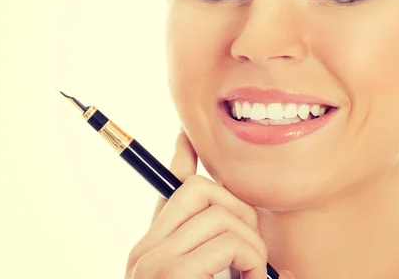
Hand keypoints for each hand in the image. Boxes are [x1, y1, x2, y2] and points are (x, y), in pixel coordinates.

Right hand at [124, 129, 292, 278]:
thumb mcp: (216, 272)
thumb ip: (223, 247)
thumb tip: (245, 220)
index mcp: (155, 248)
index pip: (168, 189)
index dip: (182, 158)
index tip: (185, 134)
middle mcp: (145, 251)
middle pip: (197, 190)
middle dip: (238, 210)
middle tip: (253, 251)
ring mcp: (153, 262)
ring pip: (219, 215)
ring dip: (252, 245)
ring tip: (253, 274)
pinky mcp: (171, 273)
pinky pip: (229, 242)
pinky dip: (253, 261)